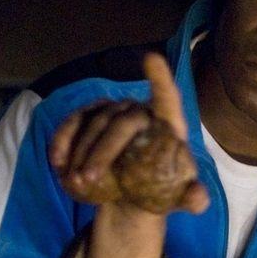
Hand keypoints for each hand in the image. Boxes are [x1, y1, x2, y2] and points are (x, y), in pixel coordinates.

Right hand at [50, 53, 208, 214]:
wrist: (132, 193)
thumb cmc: (162, 190)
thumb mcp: (181, 198)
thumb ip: (194, 199)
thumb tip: (198, 199)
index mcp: (168, 125)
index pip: (167, 98)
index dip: (160, 79)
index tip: (152, 58)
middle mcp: (139, 111)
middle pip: (121, 123)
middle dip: (102, 151)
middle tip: (89, 179)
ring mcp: (112, 112)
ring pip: (93, 124)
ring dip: (80, 153)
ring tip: (75, 182)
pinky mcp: (88, 119)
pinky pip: (72, 125)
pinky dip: (63, 142)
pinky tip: (57, 163)